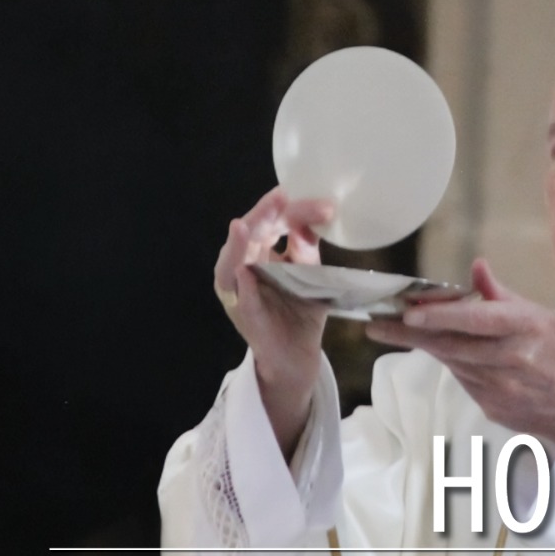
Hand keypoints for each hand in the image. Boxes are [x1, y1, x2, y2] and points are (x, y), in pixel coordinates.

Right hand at [213, 187, 333, 452]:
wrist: (298, 356)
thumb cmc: (301, 312)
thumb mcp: (312, 274)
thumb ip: (308, 250)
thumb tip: (309, 223)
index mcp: (259, 253)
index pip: (271, 223)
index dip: (292, 210)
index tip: (322, 204)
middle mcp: (242, 268)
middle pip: (248, 235)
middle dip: (263, 215)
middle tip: (280, 199)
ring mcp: (238, 292)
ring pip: (232, 262)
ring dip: (239, 244)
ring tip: (244, 226)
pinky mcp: (243, 316)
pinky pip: (240, 299)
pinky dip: (241, 284)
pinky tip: (244, 271)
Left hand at [365, 259, 554, 441]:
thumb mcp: (538, 315)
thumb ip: (500, 294)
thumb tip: (476, 267)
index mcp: (525, 327)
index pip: (475, 320)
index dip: (439, 317)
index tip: (408, 312)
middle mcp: (512, 358)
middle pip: (451, 345)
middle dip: (410, 334)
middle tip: (377, 324)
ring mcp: (501, 387)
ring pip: (452, 362)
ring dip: (427, 346)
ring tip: (396, 331)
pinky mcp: (492, 406)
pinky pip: (463, 381)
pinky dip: (452, 365)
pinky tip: (448, 354)